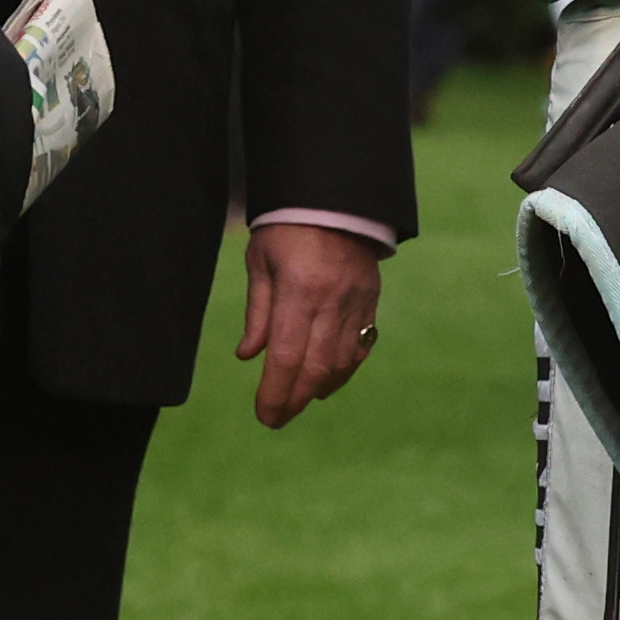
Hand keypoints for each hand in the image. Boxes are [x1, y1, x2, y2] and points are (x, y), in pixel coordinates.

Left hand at [236, 221, 384, 429]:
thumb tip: (248, 357)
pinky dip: (343, 370)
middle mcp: (332, 301)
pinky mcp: (371, 302)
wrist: (338, 199)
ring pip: (342, 362)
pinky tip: (327, 381)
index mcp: (299, 290)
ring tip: (299, 401)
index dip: (275, 392)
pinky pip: (360, 347)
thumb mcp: (261, 262)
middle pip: (316, 367)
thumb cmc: (287, 228)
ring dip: (320, 388)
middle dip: (295, 399)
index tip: (264, 416)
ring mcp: (357, 303)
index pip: (286, 355)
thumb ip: (258, 312)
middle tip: (277, 419)